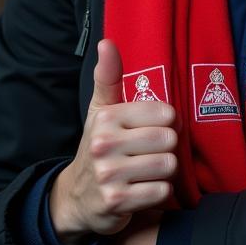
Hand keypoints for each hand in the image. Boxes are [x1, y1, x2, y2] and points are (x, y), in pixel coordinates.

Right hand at [50, 40, 177, 244]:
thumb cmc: (101, 146)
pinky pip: (161, 191)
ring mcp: (109, 175)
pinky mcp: (116, 202)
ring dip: (163, 172)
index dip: (167, 123)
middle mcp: (105, 144)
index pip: (166, 113)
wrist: (76, 198)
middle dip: (166, 148)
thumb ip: (109, 76)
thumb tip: (106, 42)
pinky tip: (142, 189)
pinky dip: (158, 192)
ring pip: (168, 166)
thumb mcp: (102, 110)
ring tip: (146, 171)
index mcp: (107, 117)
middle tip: (150, 153)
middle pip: (169, 140)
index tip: (153, 129)